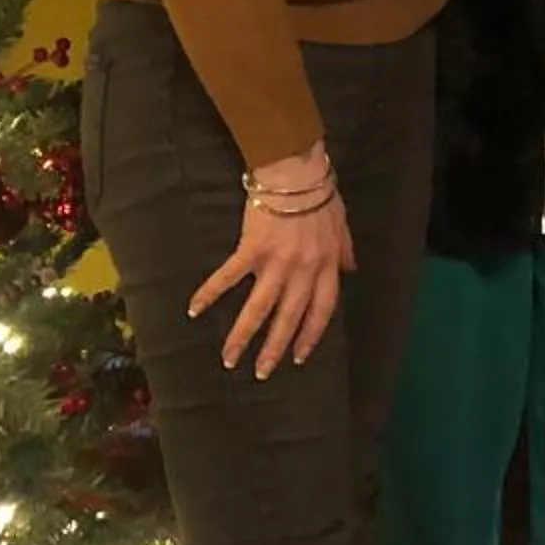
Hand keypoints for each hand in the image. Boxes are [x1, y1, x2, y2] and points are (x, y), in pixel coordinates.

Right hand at [189, 144, 354, 378]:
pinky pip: (228, 277)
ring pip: (259, 308)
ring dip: (243, 336)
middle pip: (289, 318)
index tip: (299, 358)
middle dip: (274, 349)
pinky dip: (210, 293)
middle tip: (260, 373)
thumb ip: (344, 251)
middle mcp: (303, 270)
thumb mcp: (341, 224)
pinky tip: (194, 310)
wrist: (296, 171)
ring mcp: (276, 262)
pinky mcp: (251, 250)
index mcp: (325, 266)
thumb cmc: (321, 195)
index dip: (310, 336)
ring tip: (229, 359)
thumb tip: (351, 271)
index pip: (321, 310)